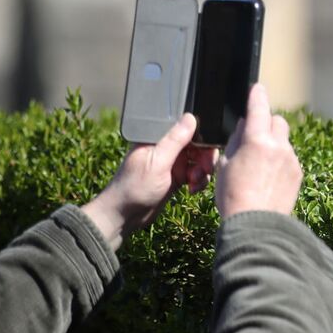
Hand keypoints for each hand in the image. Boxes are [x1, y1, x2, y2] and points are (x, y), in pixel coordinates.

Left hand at [84, 114, 218, 249]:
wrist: (124, 216)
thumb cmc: (134, 187)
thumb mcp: (157, 162)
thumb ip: (175, 140)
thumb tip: (190, 117)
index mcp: (158, 138)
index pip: (186, 128)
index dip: (202, 137)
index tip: (208, 150)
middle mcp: (166, 148)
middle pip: (197, 144)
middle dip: (205, 157)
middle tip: (204, 170)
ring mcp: (172, 163)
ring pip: (198, 160)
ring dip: (202, 171)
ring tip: (195, 182)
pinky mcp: (176, 178)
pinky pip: (195, 174)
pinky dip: (198, 181)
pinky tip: (192, 189)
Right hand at [215, 83, 303, 217]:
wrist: (256, 224)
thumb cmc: (233, 196)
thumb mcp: (224, 165)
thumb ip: (236, 141)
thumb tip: (245, 126)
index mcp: (257, 141)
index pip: (259, 108)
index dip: (257, 95)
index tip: (257, 88)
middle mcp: (278, 146)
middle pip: (277, 121)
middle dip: (266, 123)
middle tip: (254, 136)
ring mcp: (291, 160)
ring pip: (284, 140)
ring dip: (274, 144)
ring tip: (259, 165)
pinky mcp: (298, 173)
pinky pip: (289, 158)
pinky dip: (280, 160)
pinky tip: (268, 177)